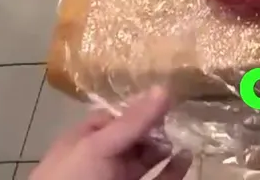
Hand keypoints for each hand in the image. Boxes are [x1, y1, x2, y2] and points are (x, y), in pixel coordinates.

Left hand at [32, 87, 193, 179]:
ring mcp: (117, 178)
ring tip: (184, 136)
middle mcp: (101, 159)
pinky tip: (186, 158)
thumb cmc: (73, 179)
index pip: (116, 116)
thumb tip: (164, 88)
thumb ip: (132, 121)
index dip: (140, 106)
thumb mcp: (98, 146)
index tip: (168, 97)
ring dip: (166, 147)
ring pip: (146, 159)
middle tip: (178, 118)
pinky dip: (173, 170)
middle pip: (134, 136)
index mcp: (84, 140)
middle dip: (156, 127)